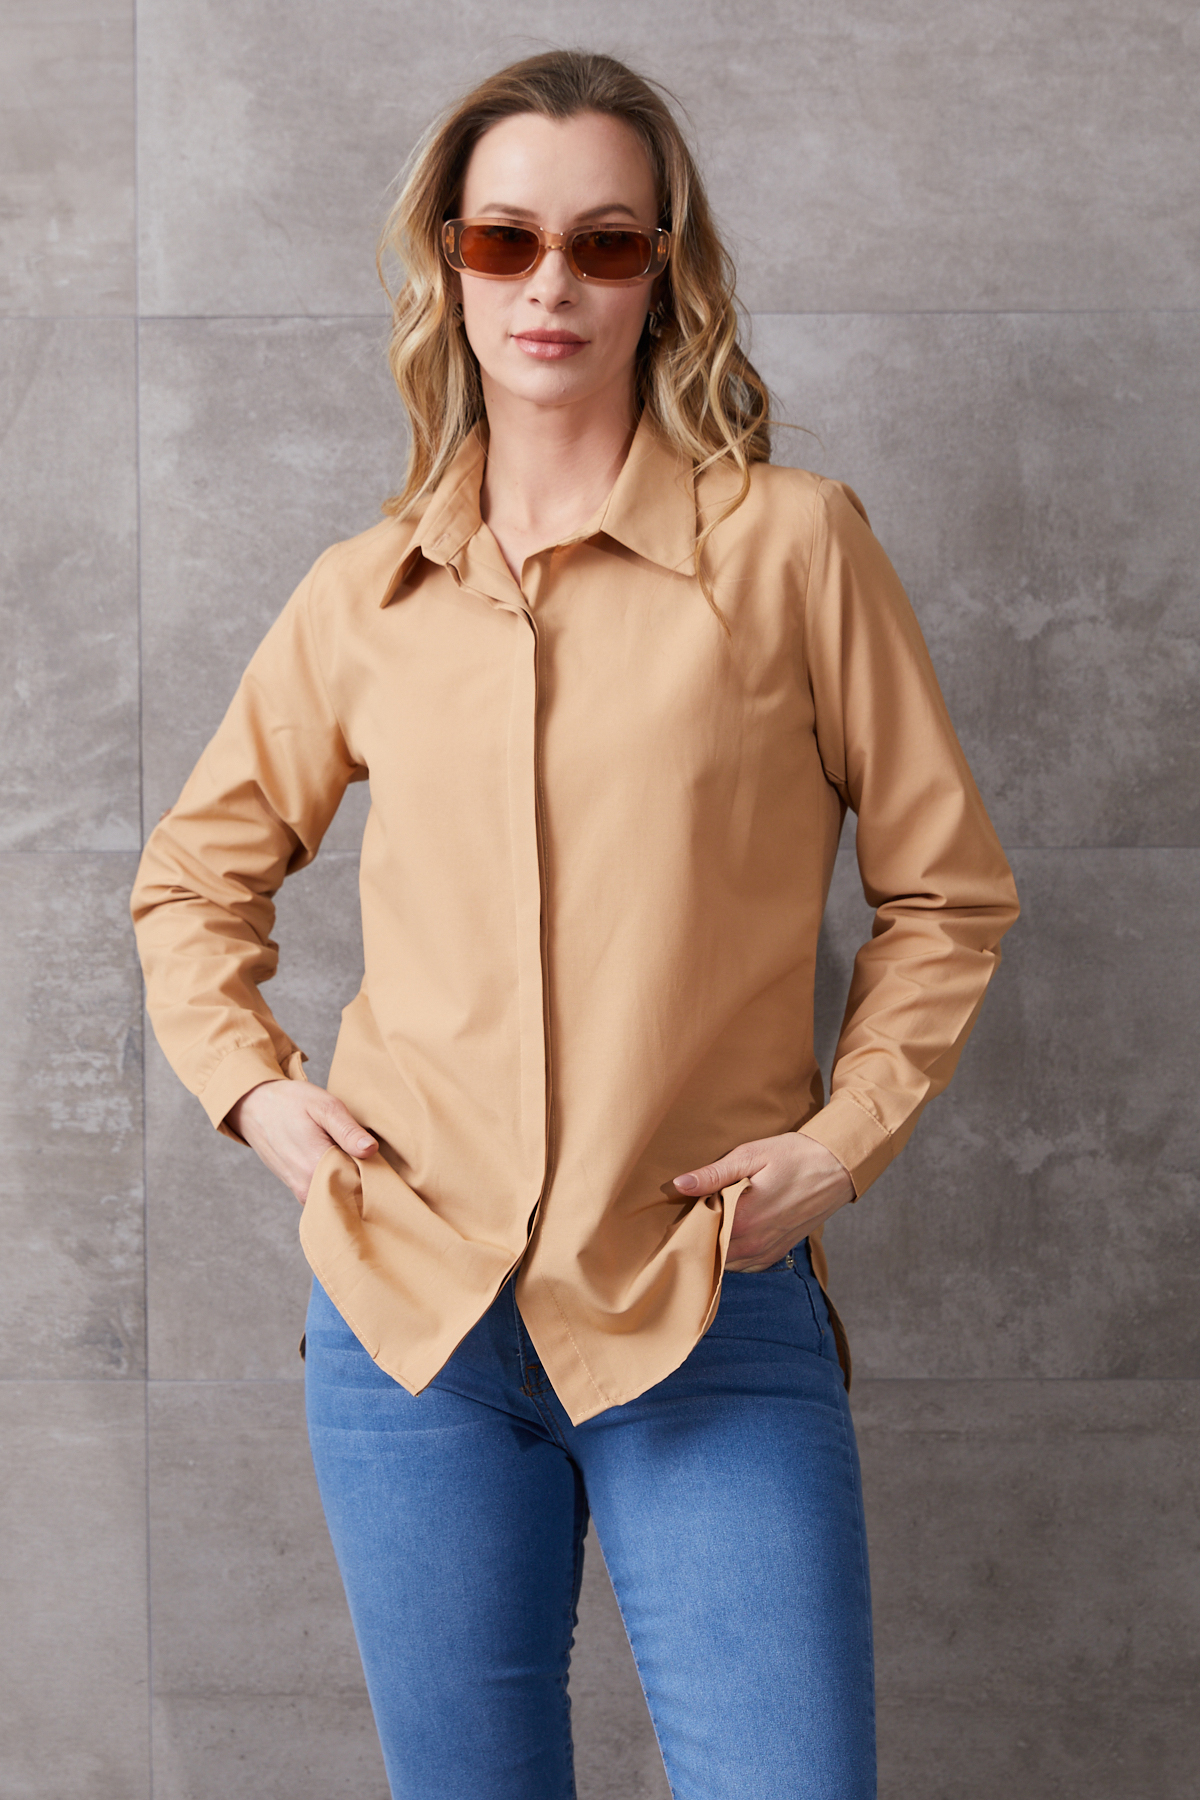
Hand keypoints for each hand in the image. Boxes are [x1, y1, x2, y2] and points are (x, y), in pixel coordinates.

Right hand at [225, 1079, 377, 1204]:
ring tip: (356, 1158)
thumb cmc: (290, 1103)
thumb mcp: (324, 1106)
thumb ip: (348, 1130)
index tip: (384, 1160)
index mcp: (316, 1167)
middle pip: (351, 1193)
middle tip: (372, 1157)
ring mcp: (302, 1192)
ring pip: (339, 1195)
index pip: (361, 1184)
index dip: (378, 1173)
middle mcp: (307, 1187)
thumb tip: (371, 1150)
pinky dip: (338, 1182)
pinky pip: (327, 1194)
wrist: (254, 1107)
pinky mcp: (299, 1190)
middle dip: (367, 1180)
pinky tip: (341, 1163)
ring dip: (352, 1181)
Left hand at [672, 1133, 854, 1270]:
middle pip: (710, 1251)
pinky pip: (745, 1265)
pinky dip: (733, 1254)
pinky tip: (730, 1234)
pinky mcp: (778, 1253)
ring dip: (715, 1247)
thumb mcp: (751, 1155)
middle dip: (698, 1236)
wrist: (838, 1167)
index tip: (680, 1206)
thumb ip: (714, 1174)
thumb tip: (679, 1184)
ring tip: (711, 1222)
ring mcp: (768, 1251)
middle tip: (692, 1213)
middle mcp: (754, 1243)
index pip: (698, 1233)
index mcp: (743, 1219)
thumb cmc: (794, 1156)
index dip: (686, 1220)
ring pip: (726, 1263)